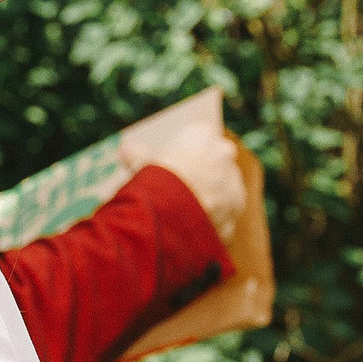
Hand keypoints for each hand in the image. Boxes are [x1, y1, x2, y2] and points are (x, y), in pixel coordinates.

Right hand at [126, 124, 245, 240]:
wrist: (171, 211)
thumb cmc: (154, 180)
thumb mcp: (140, 164)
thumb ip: (136, 154)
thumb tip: (125, 148)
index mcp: (203, 134)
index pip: (201, 137)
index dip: (189, 152)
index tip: (179, 164)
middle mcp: (224, 152)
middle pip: (216, 161)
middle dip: (205, 173)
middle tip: (186, 188)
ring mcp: (234, 180)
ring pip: (224, 187)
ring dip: (213, 196)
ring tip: (190, 211)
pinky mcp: (237, 207)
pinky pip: (226, 212)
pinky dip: (215, 220)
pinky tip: (197, 227)